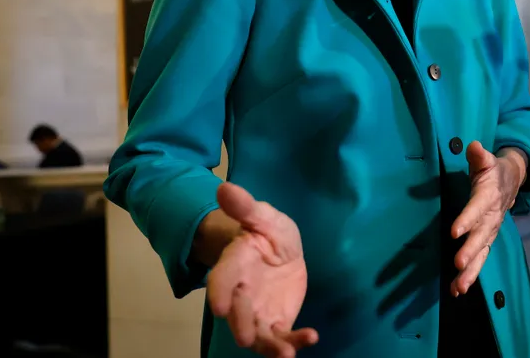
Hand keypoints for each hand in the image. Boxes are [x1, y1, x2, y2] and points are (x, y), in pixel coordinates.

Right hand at [206, 183, 316, 357]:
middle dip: (241, 324)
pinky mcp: (277, 322)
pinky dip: (294, 341)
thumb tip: (224, 187)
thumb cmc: (268, 231)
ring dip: (269, 346)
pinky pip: (282, 337)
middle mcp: (242, 293)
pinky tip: (310, 338)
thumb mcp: (264, 216)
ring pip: (258, 333)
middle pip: (238, 311)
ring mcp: (258, 311)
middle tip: (246, 338)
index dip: (220, 292)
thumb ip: (245, 207)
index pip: (222, 278)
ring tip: (285, 354)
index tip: (219, 308)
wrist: (282, 251)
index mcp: (236, 264)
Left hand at [450, 143, 524, 296]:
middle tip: (458, 263)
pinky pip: (480, 260)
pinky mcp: (487, 241)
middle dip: (470, 250)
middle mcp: (492, 217)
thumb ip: (480, 156)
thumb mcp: (488, 160)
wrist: (512, 181)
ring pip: (482, 253)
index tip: (455, 231)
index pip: (478, 208)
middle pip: (482, 236)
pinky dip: (469, 276)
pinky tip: (456, 290)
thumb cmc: (494, 170)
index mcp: (489, 196)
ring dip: (471, 271)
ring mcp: (491, 231)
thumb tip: (474, 147)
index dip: (467, 219)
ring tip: (458, 287)